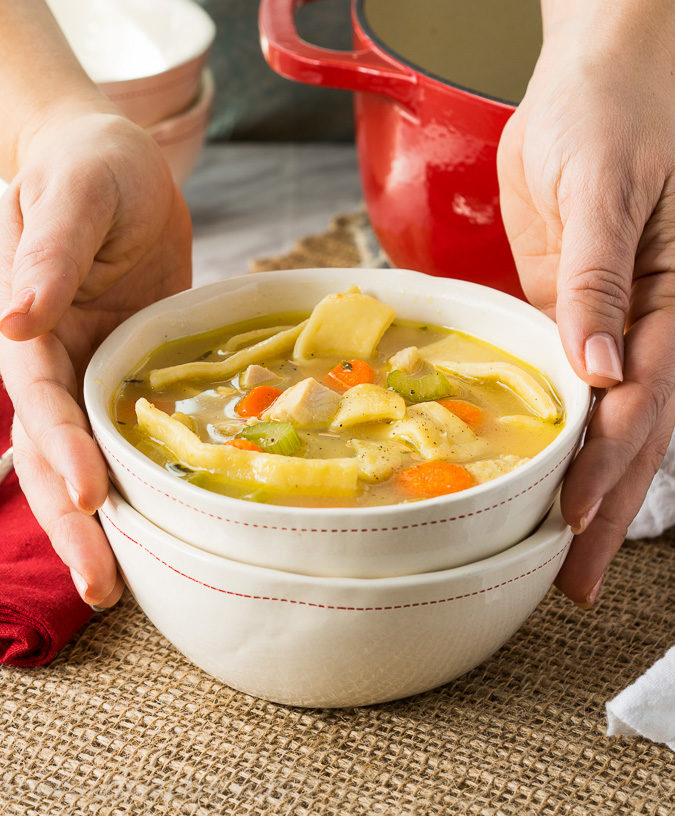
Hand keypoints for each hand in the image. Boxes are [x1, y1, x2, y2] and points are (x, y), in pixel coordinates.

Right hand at [0, 107, 191, 607]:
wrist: (119, 164)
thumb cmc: (93, 168)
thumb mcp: (75, 196)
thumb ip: (48, 256)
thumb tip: (13, 318)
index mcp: (32, 326)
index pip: (40, 401)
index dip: (60, 449)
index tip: (88, 496)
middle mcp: (55, 361)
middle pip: (52, 451)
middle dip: (71, 519)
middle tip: (102, 588)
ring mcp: (93, 371)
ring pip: (86, 455)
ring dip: (98, 519)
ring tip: (117, 583)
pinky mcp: (131, 371)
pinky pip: (129, 432)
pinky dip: (138, 475)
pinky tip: (161, 517)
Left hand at [497, 11, 674, 604]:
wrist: (600, 72)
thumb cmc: (614, 108)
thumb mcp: (604, 188)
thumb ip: (600, 277)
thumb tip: (603, 368)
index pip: (645, 401)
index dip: (609, 464)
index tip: (572, 517)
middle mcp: (654, 324)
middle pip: (636, 434)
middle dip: (604, 507)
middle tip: (570, 579)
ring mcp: (617, 324)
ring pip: (611, 423)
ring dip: (589, 488)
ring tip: (563, 552)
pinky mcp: (578, 311)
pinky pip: (580, 386)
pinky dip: (569, 438)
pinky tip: (552, 476)